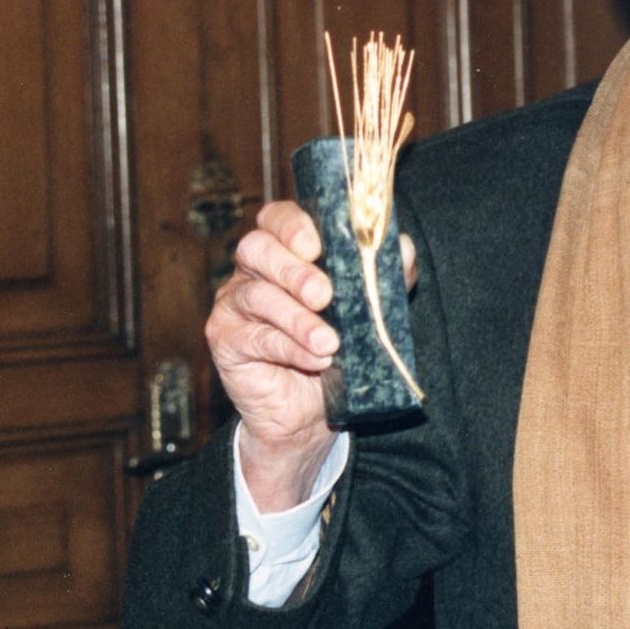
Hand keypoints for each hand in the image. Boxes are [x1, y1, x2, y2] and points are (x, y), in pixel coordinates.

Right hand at [206, 200, 416, 510]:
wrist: (312, 411)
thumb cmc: (338, 348)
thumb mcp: (367, 309)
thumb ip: (382, 277)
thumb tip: (404, 248)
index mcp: (285, 249)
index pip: (277, 217)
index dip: (292, 225)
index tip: (317, 246)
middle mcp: (253, 270)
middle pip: (257, 248)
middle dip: (293, 270)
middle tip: (324, 295)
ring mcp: (234, 303)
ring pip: (256, 295)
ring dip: (296, 317)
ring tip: (328, 341)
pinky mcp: (225, 340)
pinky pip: (253, 337)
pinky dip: (288, 347)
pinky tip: (315, 359)